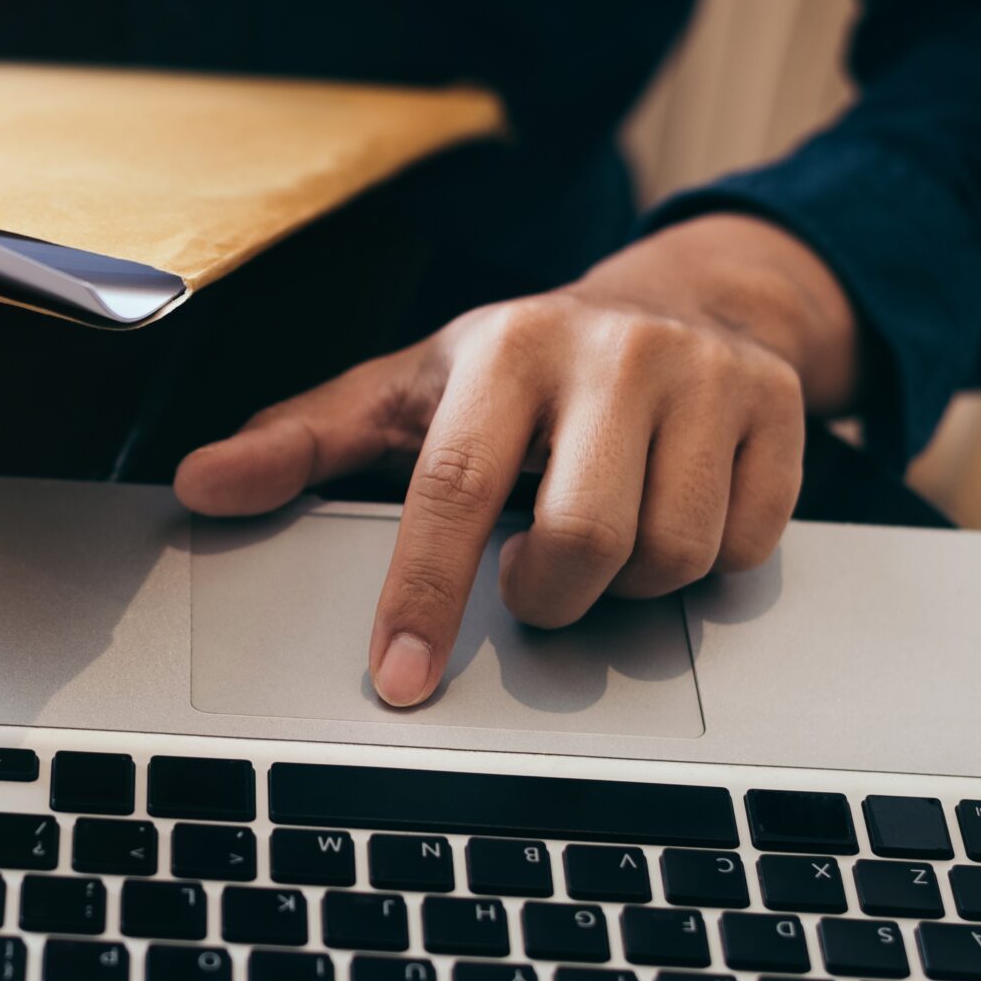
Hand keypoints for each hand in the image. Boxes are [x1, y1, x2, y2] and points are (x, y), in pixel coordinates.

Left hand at [174, 214, 858, 706]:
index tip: (399, 681)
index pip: (452, 492)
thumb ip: (301, 443)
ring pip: (669, 557)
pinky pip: (743, 548)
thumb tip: (199, 485)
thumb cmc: (520, 371)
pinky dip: (702, 561)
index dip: (422, 597)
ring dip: (624, 585)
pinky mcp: (781, 409)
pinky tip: (672, 509)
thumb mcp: (407, 393)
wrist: (681, 298)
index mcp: (504, 348)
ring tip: (597, 535)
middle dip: (546, 595)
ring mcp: (708, 378)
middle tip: (531, 577)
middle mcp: (612, 351)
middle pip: (580, 543)